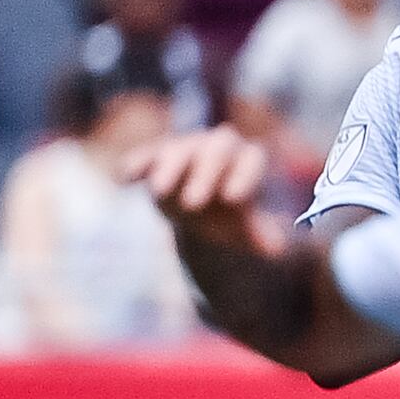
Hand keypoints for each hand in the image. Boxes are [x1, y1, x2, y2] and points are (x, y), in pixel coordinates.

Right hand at [136, 125, 271, 231]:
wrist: (203, 214)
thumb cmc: (232, 220)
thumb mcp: (249, 231)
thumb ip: (260, 235)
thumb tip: (276, 250)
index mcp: (247, 161)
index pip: (251, 159)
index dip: (245, 176)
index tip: (235, 200)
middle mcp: (217, 149)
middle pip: (217, 149)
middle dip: (205, 174)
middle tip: (194, 204)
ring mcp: (186, 150)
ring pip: (179, 150)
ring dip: (168, 168)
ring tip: (159, 192)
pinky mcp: (155, 158)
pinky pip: (145, 156)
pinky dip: (135, 165)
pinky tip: (123, 179)